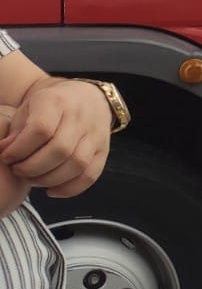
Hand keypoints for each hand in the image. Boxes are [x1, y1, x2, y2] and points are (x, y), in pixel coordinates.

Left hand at [0, 79, 111, 198]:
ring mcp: (96, 134)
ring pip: (77, 164)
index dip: (20, 149)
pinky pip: (90, 174)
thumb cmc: (50, 105)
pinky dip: (70, 188)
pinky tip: (51, 191)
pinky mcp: (104, 150)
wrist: (85, 97)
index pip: (41, 129)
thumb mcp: (28, 108)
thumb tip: (4, 153)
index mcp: (58, 102)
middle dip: (33, 167)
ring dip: (50, 179)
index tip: (6, 157)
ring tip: (32, 179)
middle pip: (60, 149)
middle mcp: (81, 117)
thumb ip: (15, 131)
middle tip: (18, 171)